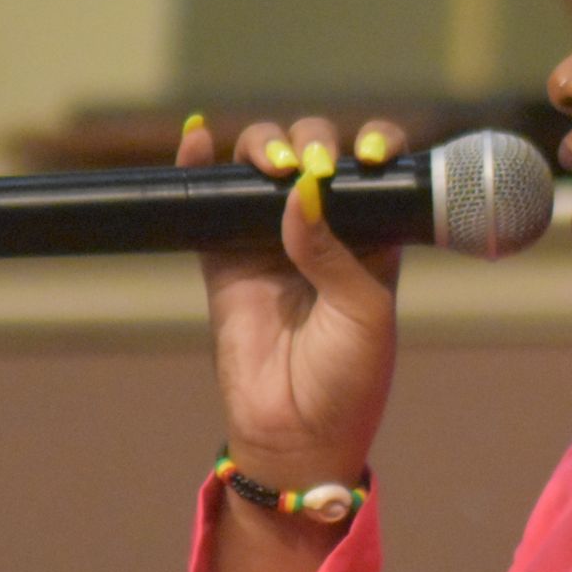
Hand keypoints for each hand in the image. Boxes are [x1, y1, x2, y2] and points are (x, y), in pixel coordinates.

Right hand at [176, 114, 407, 490]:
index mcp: (372, 235)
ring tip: (271, 162)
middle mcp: (323, 228)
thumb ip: (333, 250)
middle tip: (310, 166)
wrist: (297, 435)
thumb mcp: (363, 311)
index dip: (373, 145)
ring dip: (264, 146)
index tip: (368, 153)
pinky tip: (198, 136)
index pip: (373, 171)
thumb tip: (302, 190)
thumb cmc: (349, 377)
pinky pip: (210, 203)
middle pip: (313, 155)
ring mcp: (269, 240)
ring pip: (263, 168)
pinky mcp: (223, 258)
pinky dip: (200, 163)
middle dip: (311, 142)